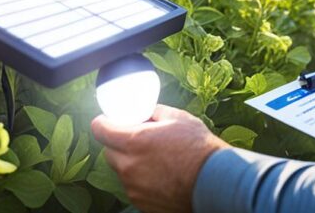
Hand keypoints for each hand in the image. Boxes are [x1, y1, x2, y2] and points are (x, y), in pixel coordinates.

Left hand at [91, 105, 228, 212]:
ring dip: (131, 163)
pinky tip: (161, 175)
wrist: (214, 181)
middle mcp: (128, 166)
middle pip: (109, 152)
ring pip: (122, 171)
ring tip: (157, 160)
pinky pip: (133, 187)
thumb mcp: (178, 118)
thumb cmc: (198, 148)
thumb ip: (154, 112)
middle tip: (138, 140)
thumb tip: (145, 111)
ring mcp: (133, 187)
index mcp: (133, 141)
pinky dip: (141, 180)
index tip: (109, 122)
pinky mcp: (141, 202)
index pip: (100, 130)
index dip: (104, 123)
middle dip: (119, 144)